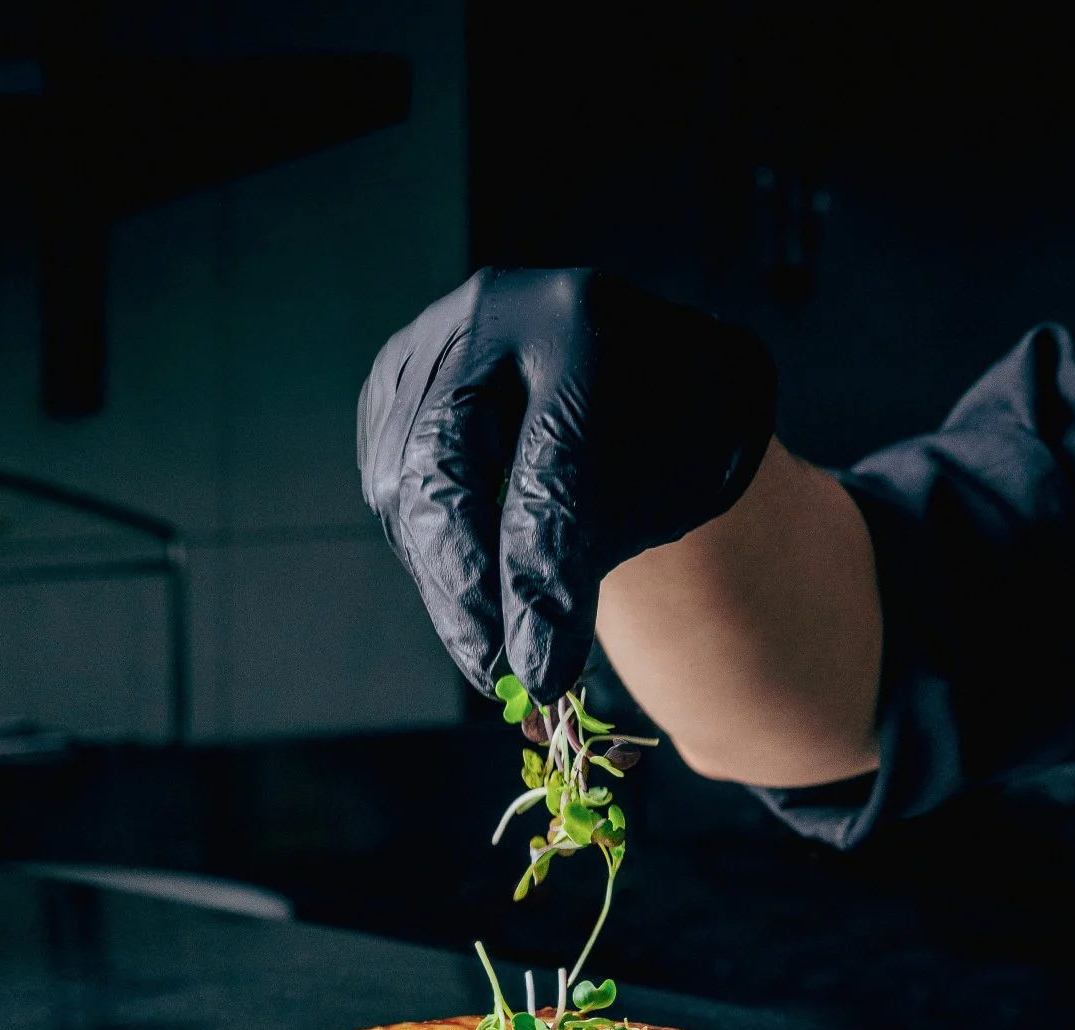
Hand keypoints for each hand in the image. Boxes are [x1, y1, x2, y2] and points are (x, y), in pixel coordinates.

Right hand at [357, 268, 775, 700]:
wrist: (644, 377)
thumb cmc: (675, 436)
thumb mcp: (682, 481)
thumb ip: (610, 552)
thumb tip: (540, 665)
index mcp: (585, 322)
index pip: (550, 464)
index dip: (539, 576)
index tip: (544, 668)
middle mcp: (492, 315)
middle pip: (446, 461)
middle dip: (466, 584)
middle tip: (494, 669)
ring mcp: (430, 345)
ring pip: (406, 485)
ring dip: (445, 585)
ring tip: (489, 655)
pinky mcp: (394, 387)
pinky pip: (392, 488)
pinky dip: (430, 558)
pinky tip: (469, 601)